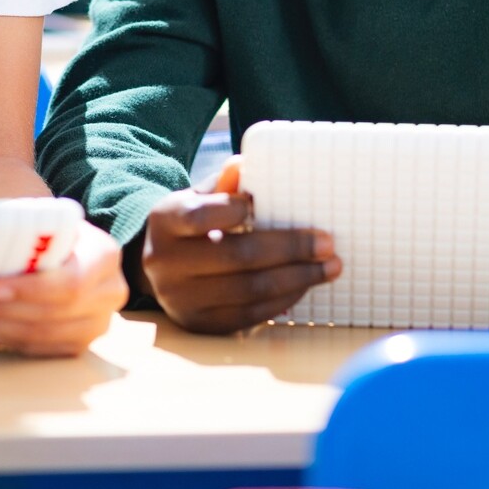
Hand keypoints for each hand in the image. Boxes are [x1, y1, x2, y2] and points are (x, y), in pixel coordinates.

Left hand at [0, 221, 128, 356]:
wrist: (54, 245)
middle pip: (52, 313)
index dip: (32, 289)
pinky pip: (34, 349)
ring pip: (40, 336)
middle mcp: (108, 295)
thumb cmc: (41, 228)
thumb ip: (22, 228)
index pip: (72, 282)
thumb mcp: (39, 219)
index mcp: (104, 255)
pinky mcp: (74, 345)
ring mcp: (94, 325)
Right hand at [141, 158, 338, 334]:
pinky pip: (249, 314)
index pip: (200, 215)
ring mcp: (181, 298)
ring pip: (248, 290)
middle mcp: (165, 262)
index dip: (234, 210)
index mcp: (165, 220)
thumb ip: (222, 184)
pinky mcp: (200, 323)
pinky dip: (283, 299)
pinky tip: (304, 283)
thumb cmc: (189, 226)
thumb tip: (244, 164)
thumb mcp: (197, 198)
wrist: (159, 269)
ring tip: (329, 266)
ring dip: (297, 278)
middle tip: (327, 242)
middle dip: (289, 249)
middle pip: (235, 256)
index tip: (260, 203)